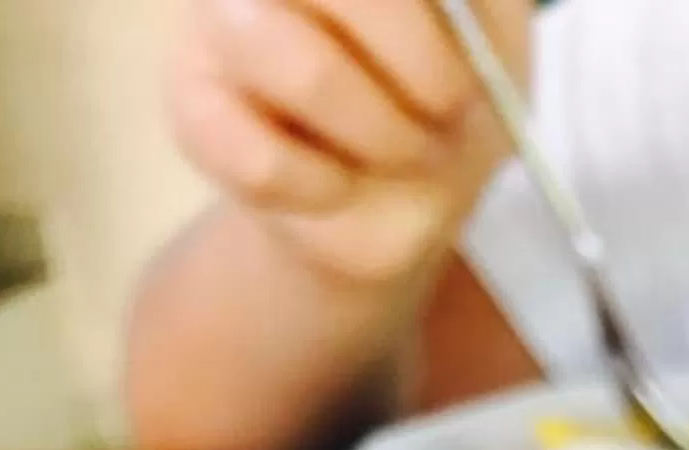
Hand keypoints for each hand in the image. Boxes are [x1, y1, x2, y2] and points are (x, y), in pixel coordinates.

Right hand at [167, 0, 532, 288]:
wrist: (404, 193)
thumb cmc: (450, 91)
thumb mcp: (495, 28)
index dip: (417, 18)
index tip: (468, 52)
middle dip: (422, 65)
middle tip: (448, 108)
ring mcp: (218, 16)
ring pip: (302, 68)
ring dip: (379, 131)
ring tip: (403, 150)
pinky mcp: (193, 104)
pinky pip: (259, 160)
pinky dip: (324, 190)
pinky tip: (339, 185)